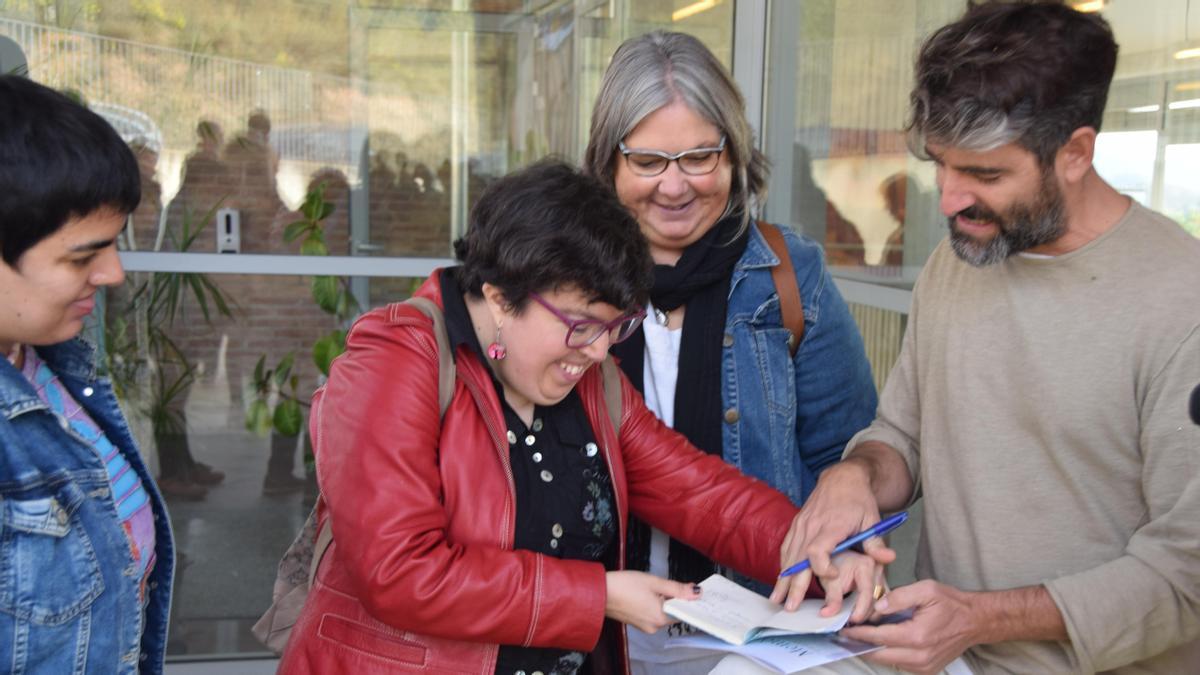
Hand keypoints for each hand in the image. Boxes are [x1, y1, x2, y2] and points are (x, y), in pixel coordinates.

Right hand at [604, 571, 700, 633]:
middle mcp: (654, 626)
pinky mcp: (637, 623)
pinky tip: (644, 593)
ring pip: (662, 612)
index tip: (690, 589)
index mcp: (660, 618)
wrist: (600, 591)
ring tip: (650, 587)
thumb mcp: (654, 582)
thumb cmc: (623, 586)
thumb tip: (696, 592)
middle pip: (673, 612)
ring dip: (662, 600)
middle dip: (673, 598)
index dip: (687, 599)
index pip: (684, 611)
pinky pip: (652, 613)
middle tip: (664, 583)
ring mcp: (645, 626)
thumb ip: (677, 588)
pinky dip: (653, 604)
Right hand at [770, 460, 895, 609]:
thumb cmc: (859, 501)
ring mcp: (802, 525)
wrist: (842, 478)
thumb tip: (888, 559)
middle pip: (798, 558)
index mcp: (832, 525)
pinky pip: (787, 547)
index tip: (832, 577)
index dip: (822, 566)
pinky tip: (780, 580)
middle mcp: (812, 526)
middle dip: (793, 584)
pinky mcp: (797, 525)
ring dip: (783, 579)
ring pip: (789, 555)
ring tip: (777, 600)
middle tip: (790, 607)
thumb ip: (876, 542)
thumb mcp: (872, 519)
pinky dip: (783, 564)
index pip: (818, 549)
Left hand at [816, 551, 885, 623]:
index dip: (861, 609)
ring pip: (881, 603)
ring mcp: (882, 577)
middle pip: (876, 600)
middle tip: (850, 622)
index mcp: (866, 565)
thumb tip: (827, 614)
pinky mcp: (883, 584)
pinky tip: (861, 615)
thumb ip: (831, 598)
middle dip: (864, 614)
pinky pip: (882, 602)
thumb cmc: (833, 564)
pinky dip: (872, 611)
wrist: (837, 556)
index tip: (853, 620)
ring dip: (869, 614)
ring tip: (853, 619)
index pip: (867, 592)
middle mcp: (878, 570)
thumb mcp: (830, 580)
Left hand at [839, 580, 977, 674]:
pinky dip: (888, 654)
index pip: (879, 637)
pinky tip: (880, 642)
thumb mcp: (926, 590)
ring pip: (888, 662)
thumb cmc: (951, 603)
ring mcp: (924, 666)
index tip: (844, 629)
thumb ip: (899, 597)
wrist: (975, 621)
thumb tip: (877, 608)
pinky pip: (900, 664)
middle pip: (880, 655)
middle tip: (844, 635)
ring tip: (859, 637)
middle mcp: (920, 656)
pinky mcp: (927, 670)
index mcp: (918, 636)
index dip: (859, 633)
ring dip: (872, 650)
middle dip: (860, 645)